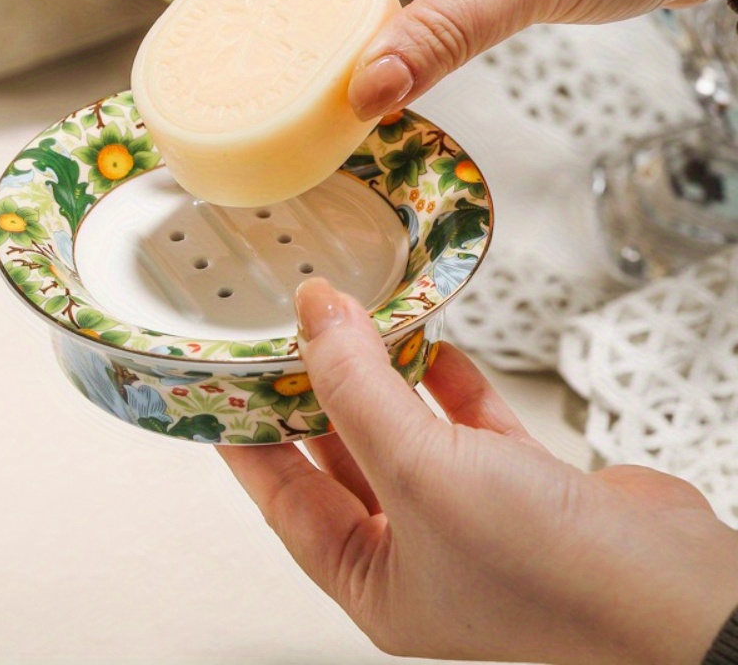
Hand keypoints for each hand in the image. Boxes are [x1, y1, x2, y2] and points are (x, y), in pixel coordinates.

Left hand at [219, 278, 737, 663]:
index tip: (224, 385)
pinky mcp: (518, 482)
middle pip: (340, 459)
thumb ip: (357, 385)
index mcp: (373, 579)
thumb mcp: (419, 469)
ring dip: (382, 379)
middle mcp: (416, 551)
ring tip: (349, 324)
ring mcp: (469, 516)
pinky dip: (446, 382)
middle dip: (314, 396)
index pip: (285, 501)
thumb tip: (313, 310)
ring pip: (403, 433)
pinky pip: (463, 423)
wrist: (678, 590)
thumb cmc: (542, 567)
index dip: (248, 439)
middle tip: (282, 338)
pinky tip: (433, 343)